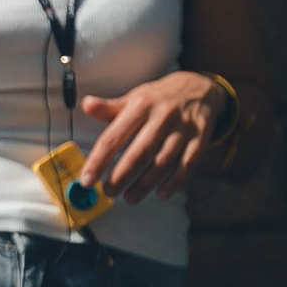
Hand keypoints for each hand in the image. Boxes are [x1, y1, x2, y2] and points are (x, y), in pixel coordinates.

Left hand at [80, 72, 228, 204]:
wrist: (200, 89)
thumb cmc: (159, 99)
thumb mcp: (134, 98)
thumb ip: (109, 108)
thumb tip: (86, 105)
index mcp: (141, 106)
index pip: (114, 136)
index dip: (98, 160)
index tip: (86, 179)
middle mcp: (162, 117)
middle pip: (139, 154)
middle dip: (121, 177)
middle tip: (108, 192)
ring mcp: (183, 130)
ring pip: (162, 164)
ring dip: (144, 185)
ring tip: (129, 197)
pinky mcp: (200, 140)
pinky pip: (186, 166)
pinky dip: (173, 183)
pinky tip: (160, 194)